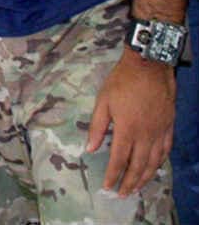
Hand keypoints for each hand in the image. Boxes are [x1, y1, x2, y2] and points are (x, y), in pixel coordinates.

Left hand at [86, 48, 174, 195]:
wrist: (149, 64)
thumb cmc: (123, 80)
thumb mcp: (103, 100)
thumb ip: (97, 126)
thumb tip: (90, 148)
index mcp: (127, 129)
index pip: (119, 160)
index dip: (113, 175)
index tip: (107, 187)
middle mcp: (145, 135)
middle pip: (138, 166)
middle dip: (129, 183)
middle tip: (122, 194)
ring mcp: (159, 131)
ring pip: (153, 162)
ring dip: (145, 178)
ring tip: (137, 188)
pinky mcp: (168, 125)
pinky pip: (165, 150)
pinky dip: (160, 163)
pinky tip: (155, 167)